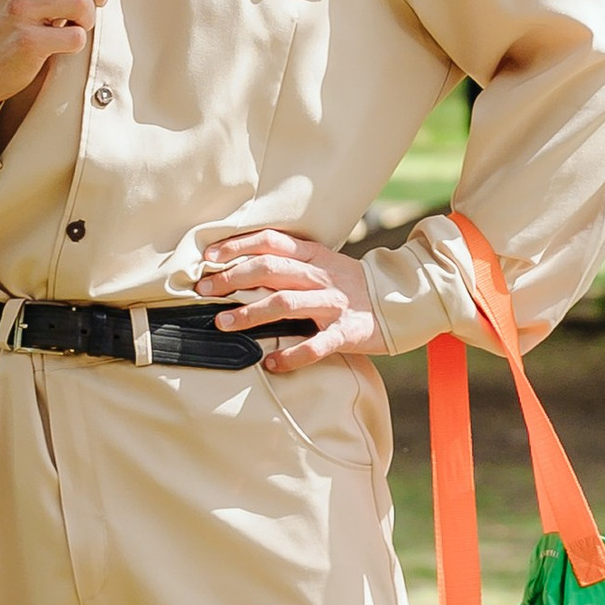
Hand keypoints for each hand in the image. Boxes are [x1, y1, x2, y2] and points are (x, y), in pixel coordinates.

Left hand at [195, 229, 376, 370]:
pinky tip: (270, 362)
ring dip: (250, 313)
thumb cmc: (351, 286)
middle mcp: (321, 277)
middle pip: (271, 269)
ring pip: (286, 303)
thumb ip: (290, 263)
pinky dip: (291, 355)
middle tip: (204, 291)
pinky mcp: (347, 333)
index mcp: (314, 256)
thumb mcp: (324, 265)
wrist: (400, 303)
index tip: (209, 257)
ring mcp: (335, 304)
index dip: (238, 245)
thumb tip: (240, 268)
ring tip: (223, 324)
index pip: (271, 241)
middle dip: (232, 278)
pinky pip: (315, 345)